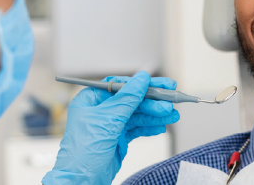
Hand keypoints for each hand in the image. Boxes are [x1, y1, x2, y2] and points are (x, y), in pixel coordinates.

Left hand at [42, 71, 179, 184]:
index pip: (120, 85)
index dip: (141, 84)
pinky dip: (149, 128)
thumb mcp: (107, 120)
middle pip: (132, 100)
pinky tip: (161, 127)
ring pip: (137, 115)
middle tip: (169, 104)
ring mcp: (110, 125)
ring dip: (155, 115)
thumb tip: (141, 79)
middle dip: (152, 103)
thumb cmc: (82, 153)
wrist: (81, 181)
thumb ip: (126, 99)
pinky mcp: (118, 138)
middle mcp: (101, 110)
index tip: (160, 84)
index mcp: (91, 100)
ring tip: (172, 116)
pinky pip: (137, 129)